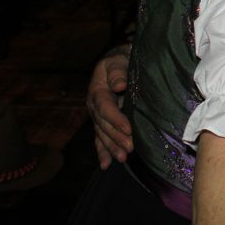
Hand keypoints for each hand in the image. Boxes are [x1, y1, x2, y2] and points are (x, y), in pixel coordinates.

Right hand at [86, 45, 133, 168]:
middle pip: (103, 125)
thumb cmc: (121, 59)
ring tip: (122, 158)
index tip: (129, 129)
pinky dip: (103, 152)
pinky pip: (100, 138)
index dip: (116, 119)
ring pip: (103, 134)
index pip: (105, 108)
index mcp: (97, 91)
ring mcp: (97, 116)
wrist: (118, 61)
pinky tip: (106, 165)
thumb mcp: (118, 60)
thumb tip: (119, 85)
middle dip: (116, 138)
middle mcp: (94, 106)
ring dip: (112, 147)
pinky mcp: (102, 122)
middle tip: (130, 148)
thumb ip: (118, 71)